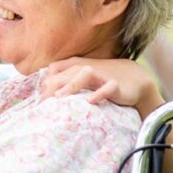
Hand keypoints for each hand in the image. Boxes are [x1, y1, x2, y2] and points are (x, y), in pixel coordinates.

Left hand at [42, 57, 161, 117]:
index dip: (43, 86)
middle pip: (64, 75)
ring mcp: (101, 75)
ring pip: (83, 76)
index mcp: (74, 65)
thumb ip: (62, 81)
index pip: (52, 71)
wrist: (134, 78)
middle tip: (42, 107)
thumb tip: (42, 93)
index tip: (38, 102)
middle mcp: (85, 68)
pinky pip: (107, 88)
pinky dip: (99, 94)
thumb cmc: (101, 78)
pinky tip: (91, 102)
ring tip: (60, 99)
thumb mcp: (79, 76)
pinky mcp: (115, 85)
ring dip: (71, 86)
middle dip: (51, 89)